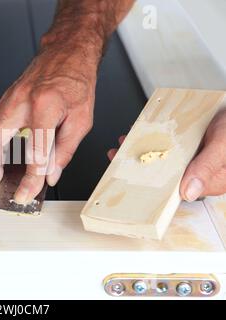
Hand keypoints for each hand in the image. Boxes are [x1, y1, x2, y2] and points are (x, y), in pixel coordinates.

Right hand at [0, 42, 99, 203]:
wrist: (67, 52)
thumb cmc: (76, 79)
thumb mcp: (81, 120)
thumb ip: (64, 151)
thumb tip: (50, 174)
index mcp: (45, 105)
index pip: (34, 152)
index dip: (30, 179)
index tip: (27, 193)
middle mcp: (20, 101)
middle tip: (1, 183)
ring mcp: (8, 98)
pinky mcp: (4, 99)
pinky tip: (1, 152)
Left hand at [107, 109, 225, 200]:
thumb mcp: (223, 144)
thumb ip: (208, 166)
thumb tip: (188, 192)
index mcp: (211, 181)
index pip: (176, 192)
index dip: (152, 189)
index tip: (133, 182)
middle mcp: (200, 173)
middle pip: (165, 178)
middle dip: (140, 170)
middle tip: (120, 159)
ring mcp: (193, 160)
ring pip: (163, 162)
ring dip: (142, 154)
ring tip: (124, 147)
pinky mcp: (188, 148)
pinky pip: (166, 148)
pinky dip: (151, 142)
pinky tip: (137, 136)